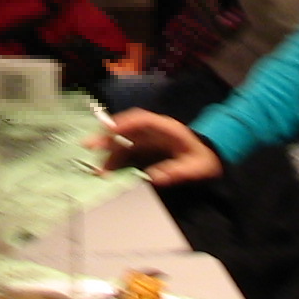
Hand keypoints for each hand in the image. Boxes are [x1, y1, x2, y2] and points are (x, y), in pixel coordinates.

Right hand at [85, 110, 223, 185]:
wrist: (210, 157)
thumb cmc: (204, 159)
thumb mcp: (196, 167)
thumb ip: (178, 171)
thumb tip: (156, 178)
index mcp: (167, 128)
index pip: (142, 120)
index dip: (125, 123)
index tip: (110, 131)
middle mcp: (154, 130)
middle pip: (127, 128)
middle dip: (107, 136)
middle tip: (89, 145)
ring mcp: (148, 138)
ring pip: (123, 140)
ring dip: (108, 152)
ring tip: (96, 168)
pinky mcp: (145, 148)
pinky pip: (126, 150)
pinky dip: (115, 159)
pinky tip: (107, 171)